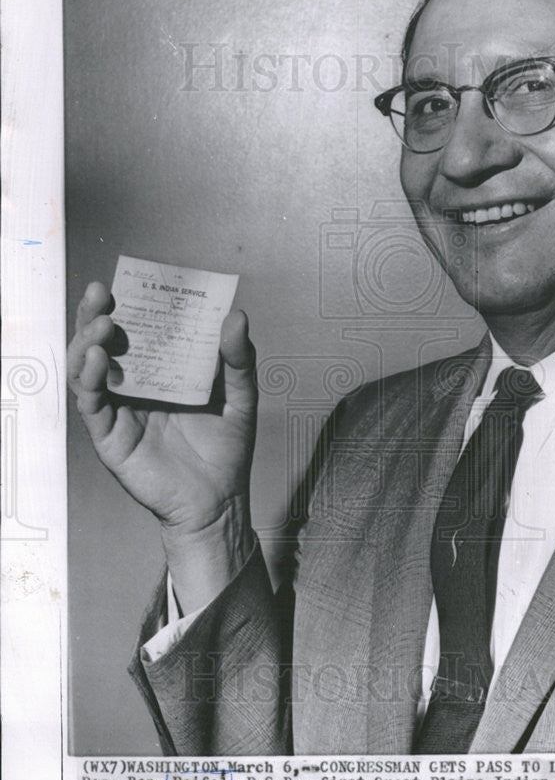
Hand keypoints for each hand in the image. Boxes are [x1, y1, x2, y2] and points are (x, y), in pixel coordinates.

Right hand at [67, 281, 258, 610]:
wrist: (219, 500)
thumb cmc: (227, 449)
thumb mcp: (241, 397)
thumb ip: (239, 359)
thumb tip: (236, 315)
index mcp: (164, 370)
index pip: (141, 329)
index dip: (131, 304)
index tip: (131, 279)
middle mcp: (136, 385)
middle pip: (106, 343)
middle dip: (97, 314)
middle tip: (101, 291)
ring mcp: (119, 409)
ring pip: (88, 368)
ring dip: (88, 341)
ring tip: (102, 322)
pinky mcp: (109, 435)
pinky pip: (90, 403)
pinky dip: (88, 378)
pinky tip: (96, 358)